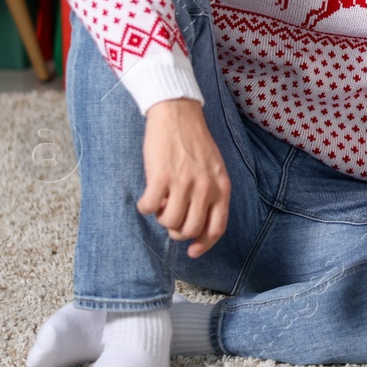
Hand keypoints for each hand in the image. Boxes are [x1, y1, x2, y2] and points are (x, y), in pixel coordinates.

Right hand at [137, 98, 230, 258]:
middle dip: (177, 230)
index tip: (192, 251)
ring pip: (169, 222)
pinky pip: (149, 208)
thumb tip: (199, 225)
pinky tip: (147, 196)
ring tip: (160, 202)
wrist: (178, 114)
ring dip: (161, 218)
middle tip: (170, 217)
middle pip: (190, 230)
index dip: (204, 244)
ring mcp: (183, 183)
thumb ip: (212, 194)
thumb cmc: (195, 143)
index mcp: (221, 187)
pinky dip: (145, 207)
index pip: (217, 227)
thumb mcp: (215, 169)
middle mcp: (205, 188)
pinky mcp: (161, 177)